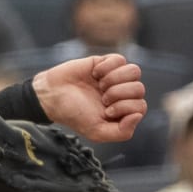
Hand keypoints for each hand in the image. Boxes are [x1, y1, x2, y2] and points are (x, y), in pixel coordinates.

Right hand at [32, 53, 148, 143]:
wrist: (52, 95)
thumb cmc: (74, 115)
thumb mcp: (96, 132)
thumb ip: (122, 132)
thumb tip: (138, 116)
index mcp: (123, 111)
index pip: (140, 106)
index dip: (125, 107)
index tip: (106, 110)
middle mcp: (123, 94)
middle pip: (139, 88)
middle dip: (119, 94)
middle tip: (102, 98)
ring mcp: (115, 77)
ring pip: (135, 71)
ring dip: (115, 79)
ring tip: (100, 85)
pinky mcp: (106, 62)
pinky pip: (120, 59)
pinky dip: (107, 67)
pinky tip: (95, 73)